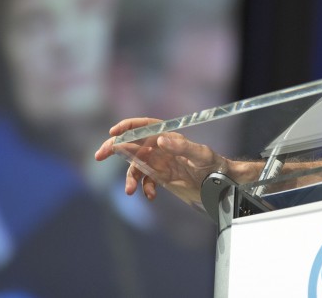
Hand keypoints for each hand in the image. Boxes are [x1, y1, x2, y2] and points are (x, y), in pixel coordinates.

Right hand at [95, 117, 239, 205]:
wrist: (222, 182)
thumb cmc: (214, 165)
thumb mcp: (200, 155)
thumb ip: (181, 147)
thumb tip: (160, 140)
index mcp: (170, 137)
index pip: (146, 126)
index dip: (129, 126)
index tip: (114, 132)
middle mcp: (163, 147)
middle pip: (134, 143)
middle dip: (116, 147)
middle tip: (99, 155)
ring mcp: (161, 162)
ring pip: (136, 165)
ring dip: (130, 177)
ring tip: (131, 191)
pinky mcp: (162, 176)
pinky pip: (146, 180)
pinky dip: (144, 187)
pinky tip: (150, 196)